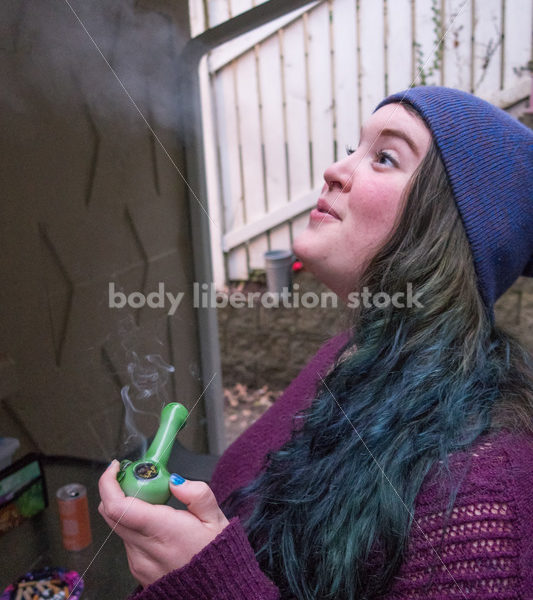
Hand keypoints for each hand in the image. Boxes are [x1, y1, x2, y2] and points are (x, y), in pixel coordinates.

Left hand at [98, 460, 229, 587]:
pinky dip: (135, 525)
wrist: (216, 591)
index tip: (116, 468)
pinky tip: (157, 523)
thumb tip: (174, 480)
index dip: (109, 483)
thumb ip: (197, 494)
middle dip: (117, 489)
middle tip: (137, 477)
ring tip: (155, 502)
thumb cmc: (216, 556)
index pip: (118, 506)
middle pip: (111, 513)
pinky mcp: (137, 569)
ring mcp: (138, 561)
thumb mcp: (216, 519)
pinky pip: (128, 540)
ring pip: (119, 526)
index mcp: (163, 531)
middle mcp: (145, 548)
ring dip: (128, 508)